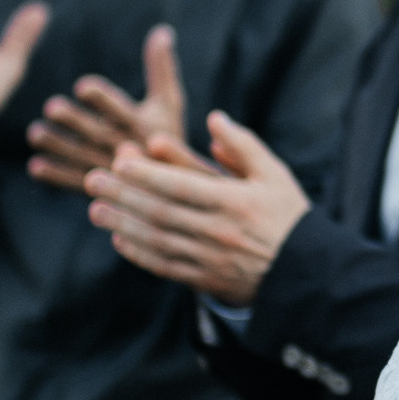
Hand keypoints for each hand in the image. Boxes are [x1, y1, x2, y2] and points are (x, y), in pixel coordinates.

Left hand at [25, 27, 186, 191]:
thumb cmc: (168, 136)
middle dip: (74, 121)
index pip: (120, 109)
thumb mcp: (169, 103)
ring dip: (57, 146)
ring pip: (80, 157)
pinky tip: (36, 166)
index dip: (102, 98)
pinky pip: (74, 183)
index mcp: (143, 126)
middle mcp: (126, 148)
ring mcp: (112, 170)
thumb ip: (162, 69)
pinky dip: (56, 176)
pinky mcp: (101, 188)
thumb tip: (162, 30)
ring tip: (35, 133)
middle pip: (96, 133)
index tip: (82, 86)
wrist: (175, 188)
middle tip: (51, 107)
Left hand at [86, 112, 311, 303]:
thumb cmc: (289, 217)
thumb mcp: (274, 175)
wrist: (306, 273)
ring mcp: (210, 259)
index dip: (146, 173)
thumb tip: (213, 119)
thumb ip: (243, 145)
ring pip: (156, 240)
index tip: (119, 159)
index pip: (180, 185)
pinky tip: (120, 240)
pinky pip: (165, 267)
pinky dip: (139, 254)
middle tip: (92, 180)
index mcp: (234, 202)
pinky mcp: (205, 280)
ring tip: (95, 209)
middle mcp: (218, 232)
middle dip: (123, 195)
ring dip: (122, 224)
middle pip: (160, 212)